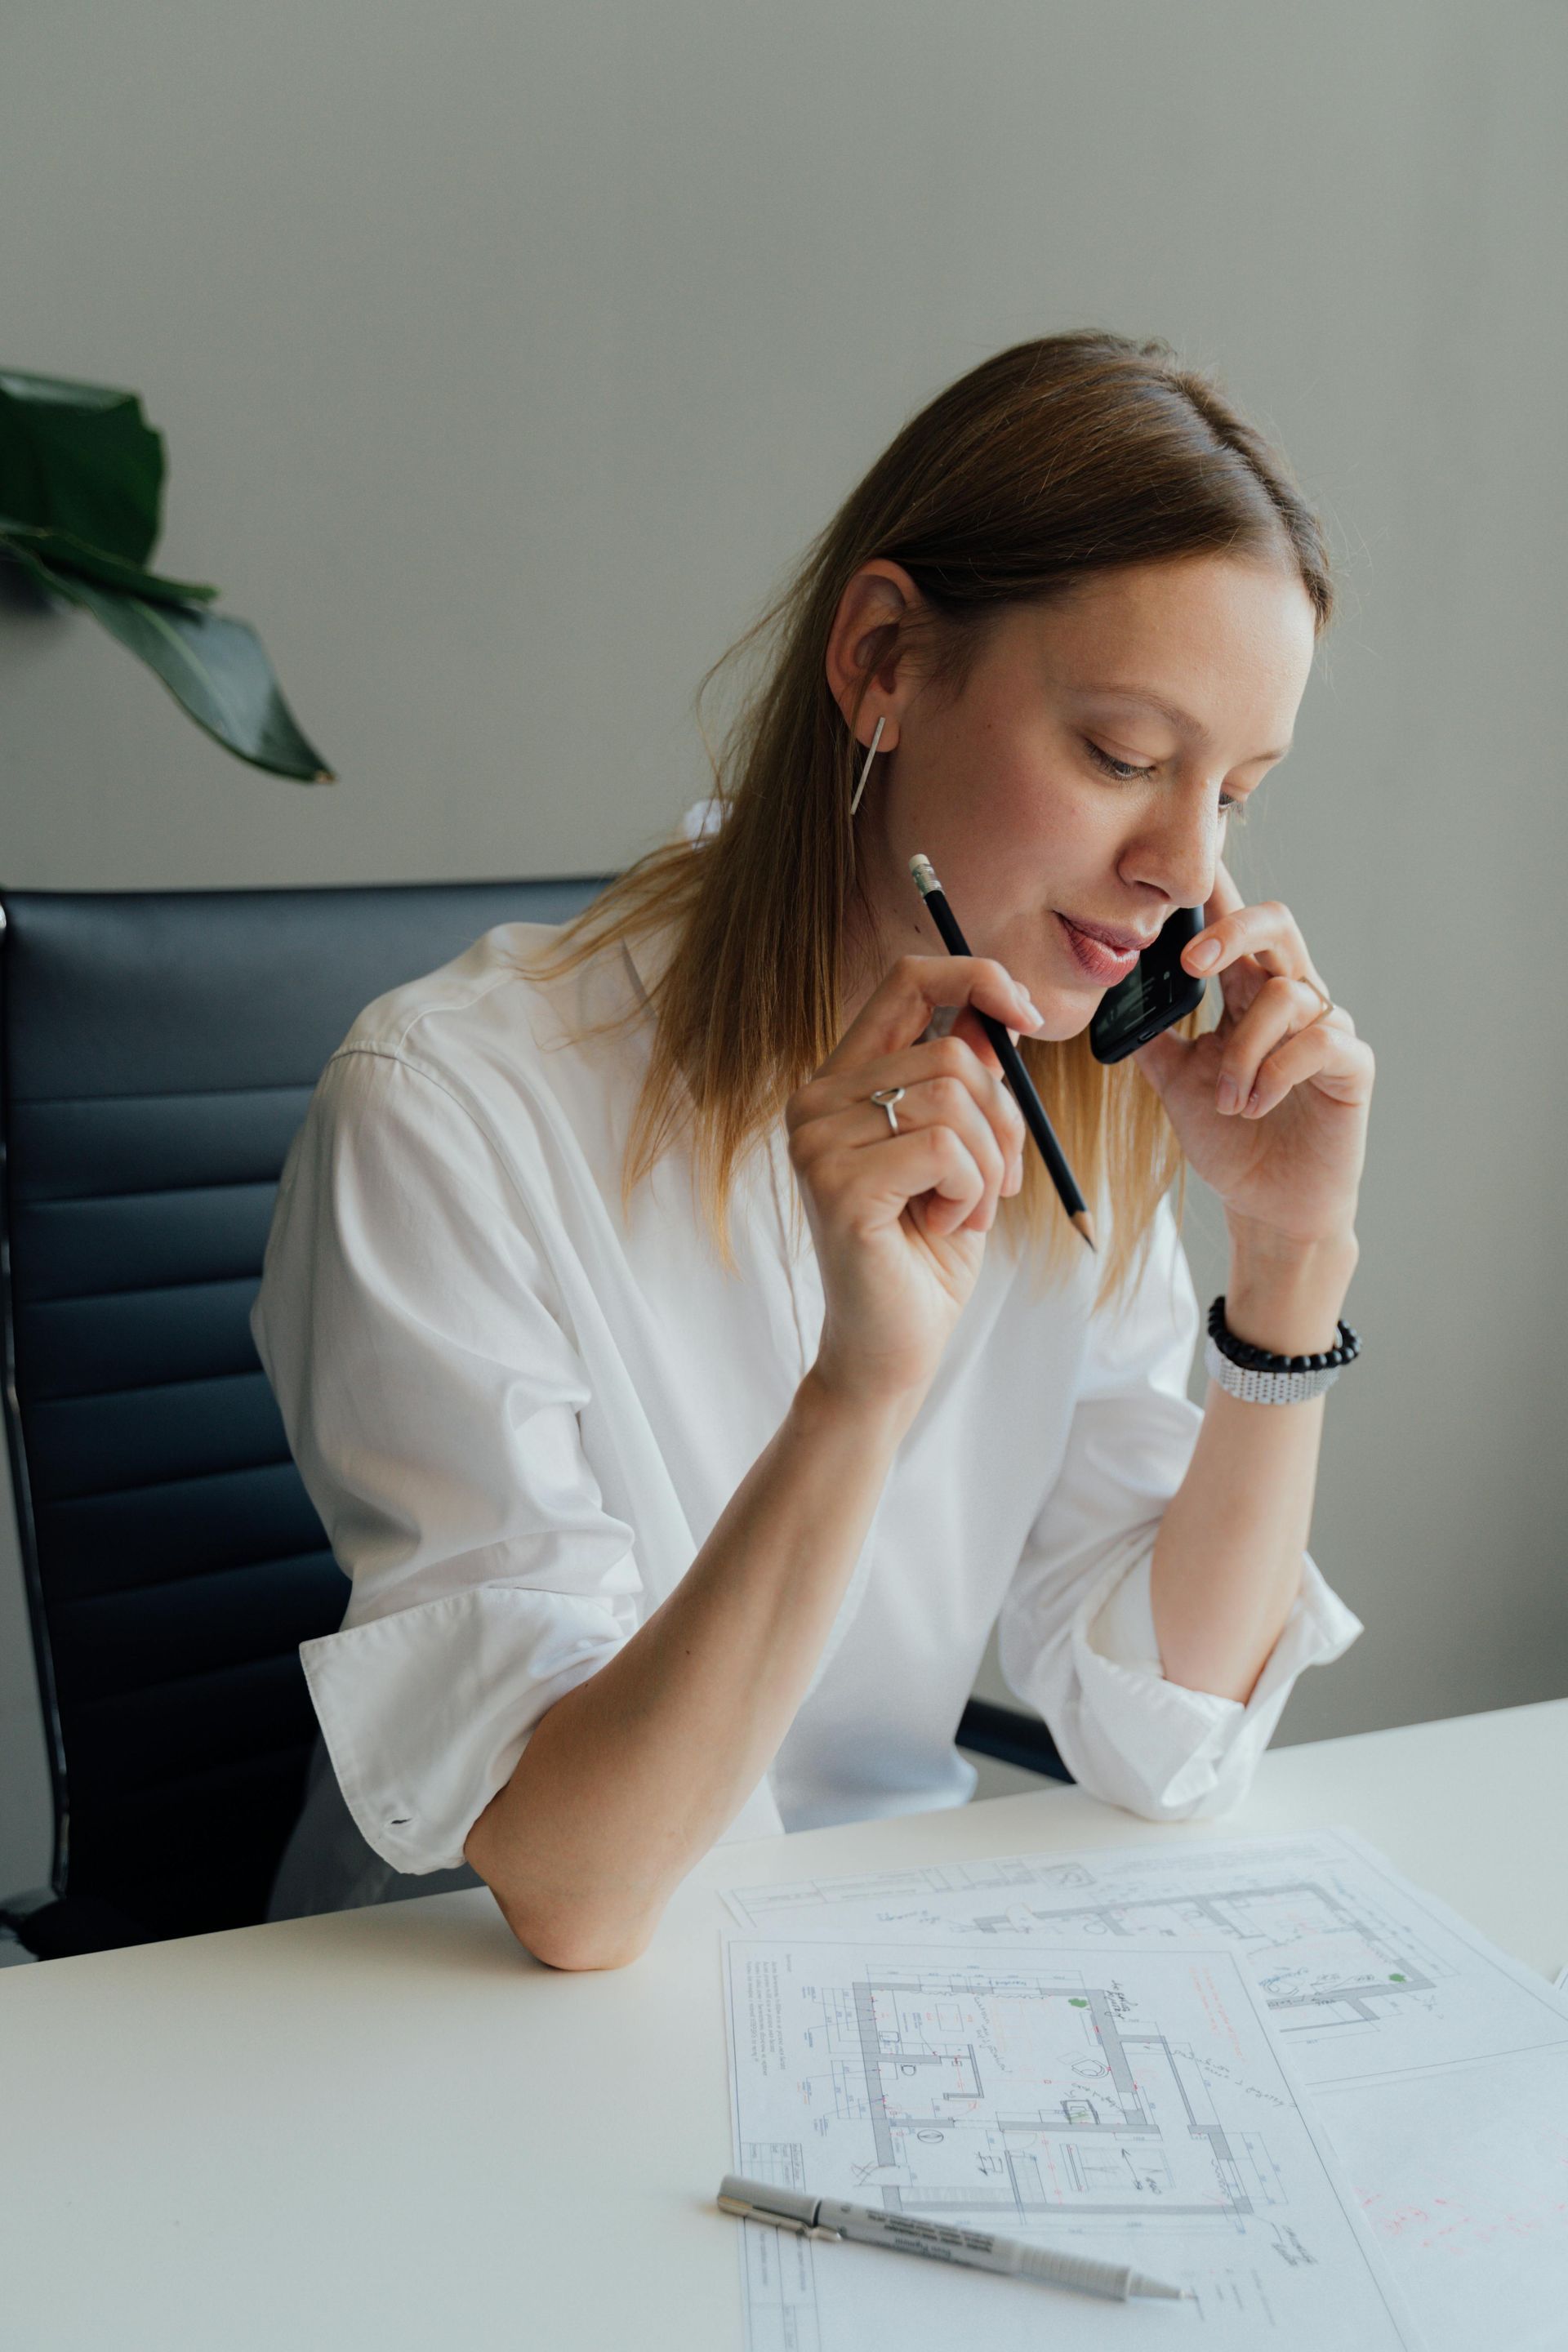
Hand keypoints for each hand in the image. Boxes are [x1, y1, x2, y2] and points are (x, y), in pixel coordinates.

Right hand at [788, 954, 1036, 1410]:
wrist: (892, 1350)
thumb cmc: (924, 1255)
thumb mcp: (962, 1155)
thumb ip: (968, 1085)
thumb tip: (998, 1017)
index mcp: (841, 1083)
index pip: (905, 981)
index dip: (975, 977)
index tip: (1028, 1015)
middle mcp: (816, 1102)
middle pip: (950, 1052)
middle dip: (1001, 1119)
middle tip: (996, 1182)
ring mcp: (817, 1141)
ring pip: (952, 1098)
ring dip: (985, 1165)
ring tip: (961, 1211)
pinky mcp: (836, 1184)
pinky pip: (945, 1149)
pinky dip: (970, 1192)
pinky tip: (943, 1226)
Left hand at [1129, 860, 1373, 1248]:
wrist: (1267, 1203)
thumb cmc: (1229, 1140)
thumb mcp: (1175, 1081)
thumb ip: (1152, 1035)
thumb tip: (1112, 992)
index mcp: (1247, 994)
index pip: (1234, 926)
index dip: (1217, 890)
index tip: (1190, 861)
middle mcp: (1291, 999)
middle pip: (1277, 924)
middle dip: (1233, 930)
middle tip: (1192, 962)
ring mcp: (1326, 1029)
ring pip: (1286, 996)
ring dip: (1243, 1052)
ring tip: (1227, 1101)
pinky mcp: (1351, 1065)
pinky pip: (1317, 1040)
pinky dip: (1274, 1071)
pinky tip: (1254, 1104)